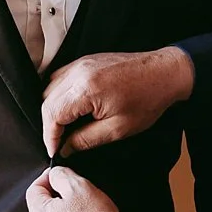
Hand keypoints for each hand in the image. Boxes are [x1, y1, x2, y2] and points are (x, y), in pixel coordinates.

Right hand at [41, 48, 195, 157]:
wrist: (165, 73)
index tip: (54, 150)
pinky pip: (60, 78)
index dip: (49, 136)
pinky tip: (71, 109)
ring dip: (53, 109)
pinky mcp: (85, 61)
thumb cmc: (147, 100)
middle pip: (47, 100)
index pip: (52, 114)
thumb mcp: (117, 129)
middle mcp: (78, 72)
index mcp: (86, 89)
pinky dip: (60, 95)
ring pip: (50, 88)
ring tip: (65, 127)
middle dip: (50, 125)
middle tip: (59, 142)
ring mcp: (80, 64)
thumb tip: (65, 148)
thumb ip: (85, 140)